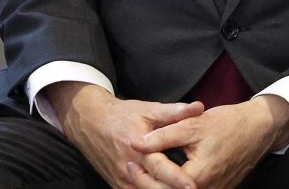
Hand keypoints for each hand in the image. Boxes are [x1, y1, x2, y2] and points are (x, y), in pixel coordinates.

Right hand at [46, 81, 204, 188]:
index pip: (161, 168)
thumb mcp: (148, 109)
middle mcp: (128, 167)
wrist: (90, 122)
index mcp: (138, 149)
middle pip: (152, 188)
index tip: (193, 186)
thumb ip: (174, 112)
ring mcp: (121, 179)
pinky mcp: (116, 183)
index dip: (177, 179)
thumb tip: (199, 108)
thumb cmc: (122, 115)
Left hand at [129, 95, 288, 188]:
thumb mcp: (193, 124)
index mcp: (199, 176)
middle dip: (145, 185)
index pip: (161, 184)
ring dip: (158, 188)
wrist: (259, 129)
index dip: (143, 173)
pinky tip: (161, 180)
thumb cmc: (229, 124)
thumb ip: (163, 135)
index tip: (130, 159)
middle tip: (130, 169)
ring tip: (140, 177)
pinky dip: (174, 187)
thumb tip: (136, 143)